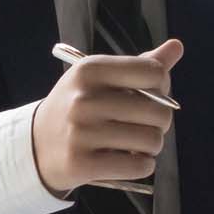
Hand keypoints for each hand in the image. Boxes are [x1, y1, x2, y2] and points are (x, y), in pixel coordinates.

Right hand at [35, 38, 183, 197]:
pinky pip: (138, 166)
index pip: (153, 72)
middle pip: (159, 112)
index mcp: (90, 70)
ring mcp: (80, 132)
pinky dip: (142, 166)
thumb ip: (141, 65)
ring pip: (152, 141)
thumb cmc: (79, 108)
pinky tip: (127, 160)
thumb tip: (177, 46)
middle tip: (144, 127)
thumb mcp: (101, 79)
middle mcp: (83, 98)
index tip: (150, 97)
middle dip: (161, 123)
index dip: (163, 88)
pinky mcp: (81, 163)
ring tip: (135, 144)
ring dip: (152, 147)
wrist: (37, 145)